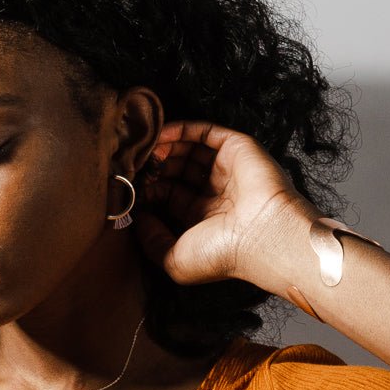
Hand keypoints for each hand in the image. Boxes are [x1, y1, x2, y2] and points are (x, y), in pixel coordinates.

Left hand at [134, 120, 319, 286]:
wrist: (261, 236)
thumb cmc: (221, 255)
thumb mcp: (173, 260)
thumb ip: (150, 240)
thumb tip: (138, 217)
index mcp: (202, 219)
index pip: (168, 195)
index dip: (147, 188)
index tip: (128, 187)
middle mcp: (214, 192)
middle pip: (176, 170)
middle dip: (153, 166)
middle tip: (132, 165)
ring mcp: (226, 169)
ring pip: (188, 149)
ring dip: (164, 147)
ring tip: (143, 149)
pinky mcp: (237, 148)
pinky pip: (204, 132)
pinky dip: (180, 130)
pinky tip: (160, 135)